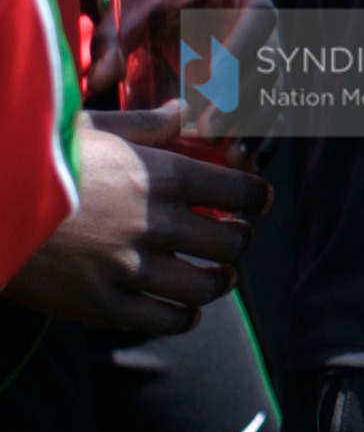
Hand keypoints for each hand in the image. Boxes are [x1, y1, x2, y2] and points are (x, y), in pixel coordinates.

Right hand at [3, 107, 270, 334]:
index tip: (257, 203)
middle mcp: (153, 221)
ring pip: (206, 285)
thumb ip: (145, 125)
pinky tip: (184, 309)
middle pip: (232, 242)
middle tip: (233, 239)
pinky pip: (165, 320)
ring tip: (218, 277)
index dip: (256, 199)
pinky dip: (184, 317)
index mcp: (160, 175)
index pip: (239, 191)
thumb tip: (183, 112)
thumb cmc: (37, 162)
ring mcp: (127, 267)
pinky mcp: (100, 304)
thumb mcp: (91, 129)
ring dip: (220, 282)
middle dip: (239, 242)